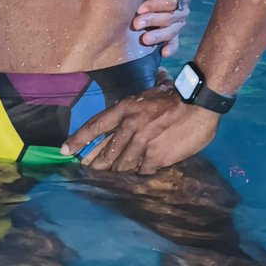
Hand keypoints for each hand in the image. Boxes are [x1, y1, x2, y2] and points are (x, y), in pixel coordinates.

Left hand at [63, 82, 219, 174]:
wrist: (198, 103)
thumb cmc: (175, 95)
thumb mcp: (149, 92)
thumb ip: (137, 103)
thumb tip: (140, 95)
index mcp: (124, 108)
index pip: (95, 126)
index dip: (78, 140)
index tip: (66, 151)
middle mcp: (130, 126)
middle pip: (107, 150)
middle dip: (97, 162)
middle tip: (90, 169)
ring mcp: (143, 143)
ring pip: (123, 163)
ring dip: (119, 169)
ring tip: (115, 173)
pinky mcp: (157, 156)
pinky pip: (143, 169)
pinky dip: (142, 169)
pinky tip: (142, 169)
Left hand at [131, 0, 191, 56]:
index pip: (173, 0)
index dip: (157, 5)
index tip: (140, 8)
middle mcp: (182, 8)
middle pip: (172, 18)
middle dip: (154, 21)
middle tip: (136, 23)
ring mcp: (178, 23)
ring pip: (172, 32)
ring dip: (158, 36)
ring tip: (144, 39)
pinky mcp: (171, 33)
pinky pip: (174, 42)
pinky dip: (170, 48)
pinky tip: (164, 53)